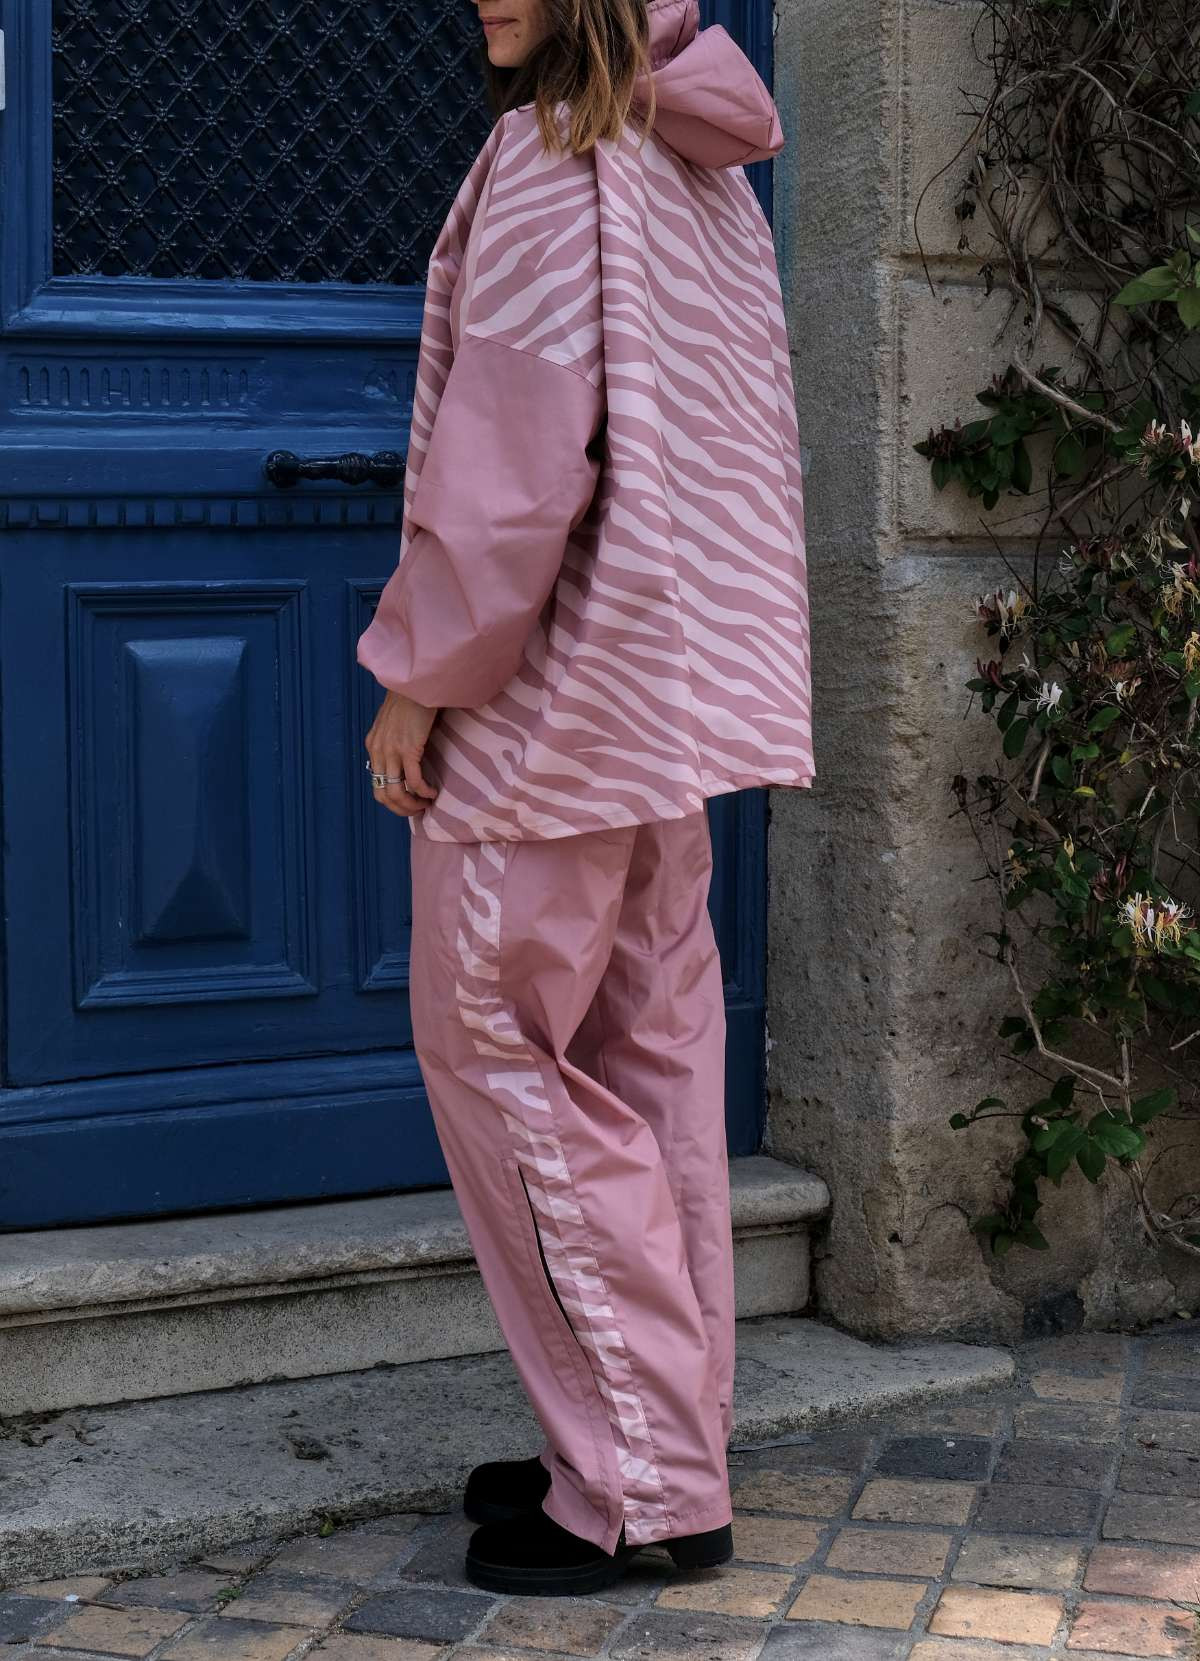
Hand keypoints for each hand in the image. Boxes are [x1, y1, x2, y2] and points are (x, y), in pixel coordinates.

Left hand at [365, 691, 438, 818]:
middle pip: (383, 795)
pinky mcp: (407, 748)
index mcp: (373, 746)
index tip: (410, 802)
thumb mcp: (394, 723)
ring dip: (412, 805)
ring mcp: (391, 750)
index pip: (377, 785)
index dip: (393, 800)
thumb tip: (408, 757)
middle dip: (401, 809)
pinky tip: (433, 792)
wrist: (415, 681)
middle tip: (418, 810)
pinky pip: (413, 780)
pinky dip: (423, 791)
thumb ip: (395, 740)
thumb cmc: (411, 699)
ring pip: (397, 792)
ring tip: (426, 804)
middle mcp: (377, 751)